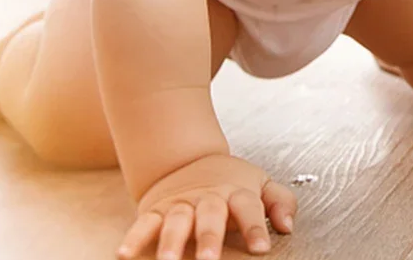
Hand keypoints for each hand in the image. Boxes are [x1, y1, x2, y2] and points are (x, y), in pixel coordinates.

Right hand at [117, 153, 296, 259]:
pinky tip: (123, 255)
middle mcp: (208, 198)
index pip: (248, 207)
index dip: (256, 226)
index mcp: (236, 192)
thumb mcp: (260, 185)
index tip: (262, 249)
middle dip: (209, 238)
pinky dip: (133, 238)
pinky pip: (144, 224)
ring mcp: (181, 203)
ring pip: (176, 220)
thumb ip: (279, 202)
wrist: (189, 161)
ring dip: (172, 242)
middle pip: (210, 214)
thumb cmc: (231, 184)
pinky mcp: (156, 210)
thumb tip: (288, 225)